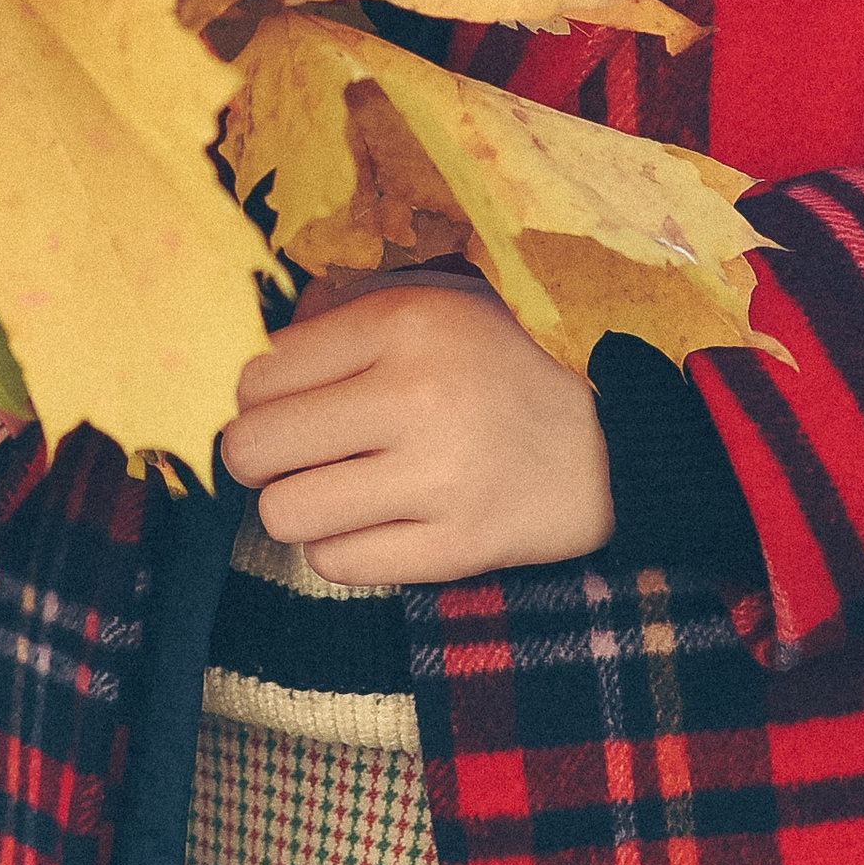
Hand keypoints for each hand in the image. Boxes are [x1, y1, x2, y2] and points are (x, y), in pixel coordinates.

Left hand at [219, 268, 614, 584]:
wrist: (609, 444)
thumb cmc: (501, 364)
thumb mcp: (436, 301)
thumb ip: (344, 312)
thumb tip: (254, 354)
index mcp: (405, 323)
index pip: (260, 374)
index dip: (255, 396)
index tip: (282, 403)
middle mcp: (416, 396)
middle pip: (254, 447)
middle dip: (254, 455)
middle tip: (282, 455)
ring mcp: (437, 478)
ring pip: (284, 513)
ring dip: (295, 505)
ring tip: (327, 488)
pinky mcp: (456, 547)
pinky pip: (336, 563)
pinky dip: (338, 547)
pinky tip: (368, 521)